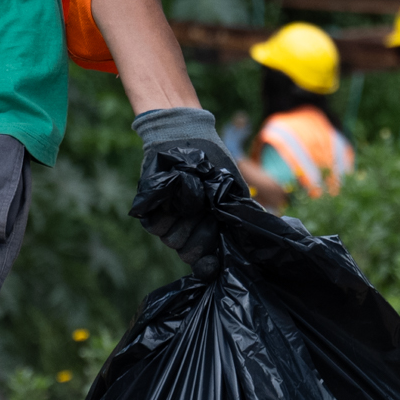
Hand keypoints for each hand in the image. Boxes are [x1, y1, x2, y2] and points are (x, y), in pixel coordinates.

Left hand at [129, 105, 242, 272]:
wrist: (188, 137)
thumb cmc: (214, 162)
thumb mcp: (233, 186)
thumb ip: (240, 213)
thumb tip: (248, 238)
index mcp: (209, 227)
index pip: (205, 260)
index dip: (207, 262)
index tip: (211, 258)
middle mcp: (188, 227)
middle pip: (187, 252)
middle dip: (196, 237)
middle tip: (202, 215)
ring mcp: (169, 220)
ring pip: (171, 241)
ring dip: (179, 224)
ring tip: (188, 204)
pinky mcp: (151, 209)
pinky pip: (154, 227)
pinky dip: (162, 217)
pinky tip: (172, 201)